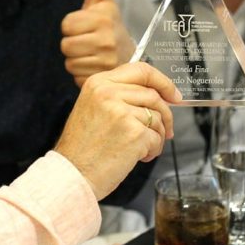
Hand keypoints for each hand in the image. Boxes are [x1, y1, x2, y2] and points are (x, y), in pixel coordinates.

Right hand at [54, 62, 180, 200]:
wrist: (72, 174)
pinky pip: (156, 138)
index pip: (141, 70)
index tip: (173, 94)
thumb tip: (154, 96)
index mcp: (99, 83)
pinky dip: (153, 150)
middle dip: (165, 114)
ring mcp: (123, 112)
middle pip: (153, 94)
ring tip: (142, 148)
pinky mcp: (134, 133)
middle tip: (165, 130)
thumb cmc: (81, 148)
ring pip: (157, 117)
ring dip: (156, 136)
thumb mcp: (92, 108)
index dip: (162, 82)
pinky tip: (138, 157)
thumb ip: (118, 96)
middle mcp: (109, 93)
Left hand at [61, 0, 135, 86]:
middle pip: (66, 45)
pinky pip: (76, 77)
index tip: (86, 27)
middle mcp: (107, 40)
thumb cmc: (110, 27)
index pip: (66, 25)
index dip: (72, 26)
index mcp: (103, 19)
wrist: (130, 56)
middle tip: (88, 42)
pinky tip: (94, 67)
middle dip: (74, 44)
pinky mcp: (103, 78)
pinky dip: (82, 74)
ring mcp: (106, 62)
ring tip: (92, 54)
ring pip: (70, 62)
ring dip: (77, 60)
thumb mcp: (104, 3)